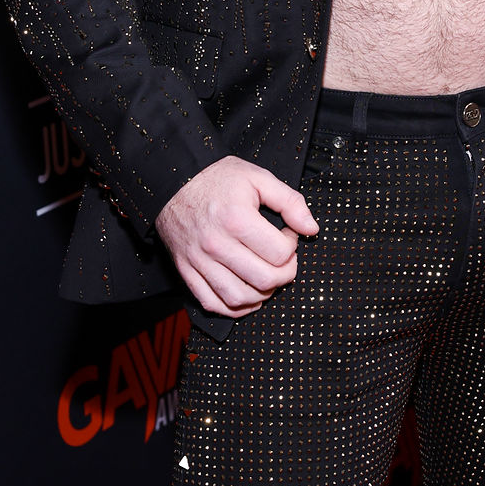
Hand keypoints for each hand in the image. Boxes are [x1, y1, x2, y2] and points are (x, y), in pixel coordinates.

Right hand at [155, 156, 318, 316]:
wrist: (174, 183)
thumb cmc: (216, 179)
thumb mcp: (257, 177)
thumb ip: (289, 201)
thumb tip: (310, 228)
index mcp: (236, 219)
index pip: (280, 253)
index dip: (293, 245)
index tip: (289, 235)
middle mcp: (217, 244)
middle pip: (264, 280)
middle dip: (285, 273)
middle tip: (285, 259)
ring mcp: (200, 262)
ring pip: (240, 298)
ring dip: (263, 294)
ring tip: (268, 276)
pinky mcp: (187, 272)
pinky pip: (213, 304)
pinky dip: (235, 308)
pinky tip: (247, 294)